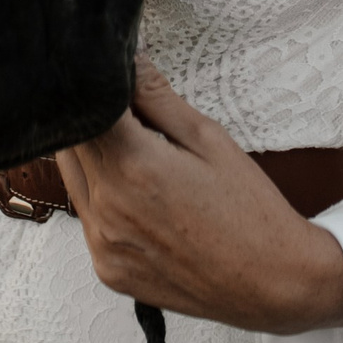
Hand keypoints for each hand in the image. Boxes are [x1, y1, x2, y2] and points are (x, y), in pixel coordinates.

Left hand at [55, 59, 342, 335]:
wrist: (271, 283)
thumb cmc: (249, 210)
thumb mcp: (208, 138)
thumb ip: (156, 95)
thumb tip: (128, 59)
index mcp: (132, 167)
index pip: (85, 107)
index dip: (98, 87)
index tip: (115, 78)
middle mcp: (107, 208)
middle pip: (70, 140)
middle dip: (94, 119)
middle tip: (134, 116)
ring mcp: (102, 244)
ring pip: (73, 177)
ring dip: (93, 156)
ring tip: (142, 157)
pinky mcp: (107, 269)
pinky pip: (87, 218)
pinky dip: (103, 197)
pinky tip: (143, 197)